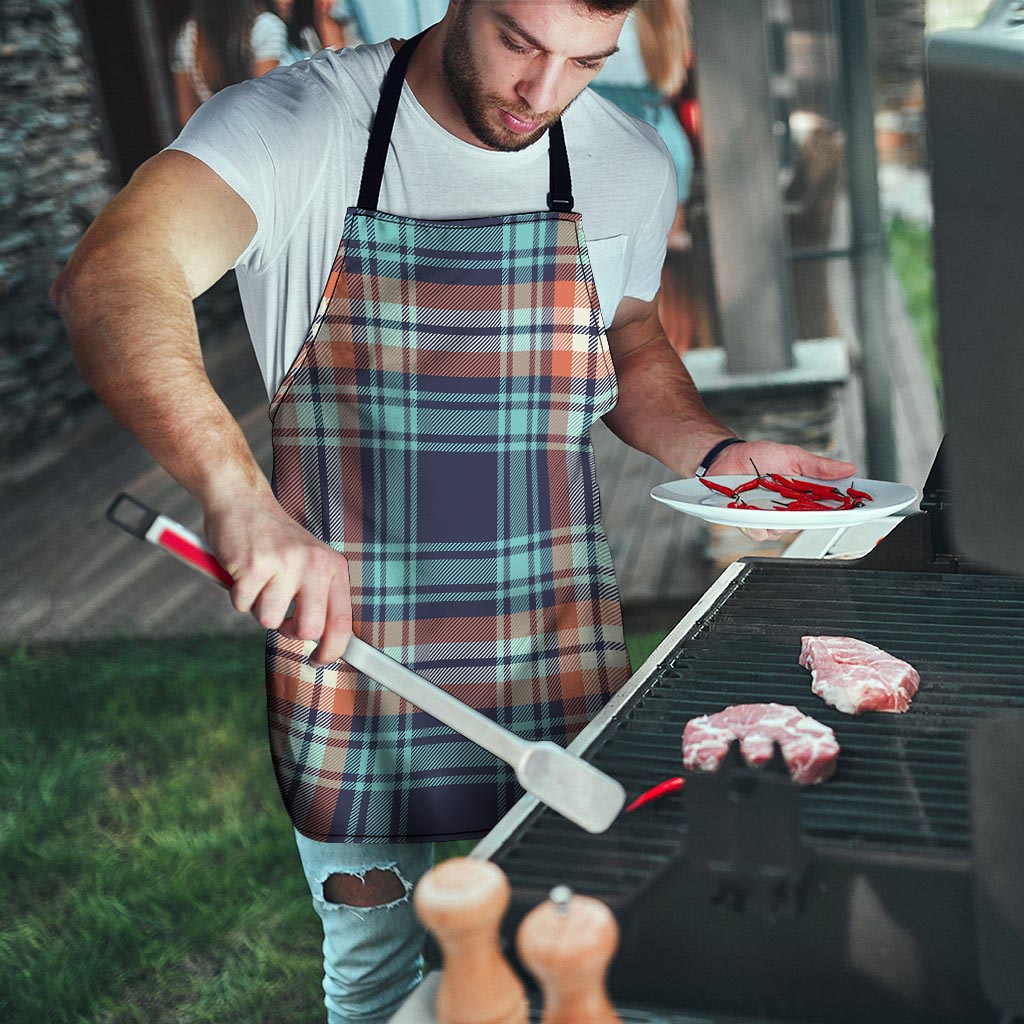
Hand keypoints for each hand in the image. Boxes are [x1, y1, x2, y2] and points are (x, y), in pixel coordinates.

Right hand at [203, 492, 351, 665]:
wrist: (242, 501)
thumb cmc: (274, 539)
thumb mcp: (309, 562)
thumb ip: (319, 597)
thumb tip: (324, 644)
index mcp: (332, 567)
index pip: (342, 622)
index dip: (332, 651)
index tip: (319, 661)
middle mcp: (314, 565)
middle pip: (308, 630)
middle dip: (288, 630)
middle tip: (279, 612)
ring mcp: (284, 564)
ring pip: (269, 621)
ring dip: (258, 607)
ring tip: (259, 580)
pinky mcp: (254, 566)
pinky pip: (242, 605)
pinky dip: (237, 595)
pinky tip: (242, 571)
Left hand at [707, 440, 856, 542]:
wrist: (727, 458)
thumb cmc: (759, 457)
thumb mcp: (793, 456)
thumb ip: (819, 466)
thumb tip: (848, 468)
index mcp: (804, 495)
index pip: (829, 508)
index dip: (844, 511)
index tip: (857, 509)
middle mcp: (790, 510)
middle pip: (809, 523)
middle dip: (810, 515)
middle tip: (804, 501)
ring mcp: (771, 518)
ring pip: (784, 531)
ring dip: (779, 518)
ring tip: (770, 499)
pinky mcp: (751, 523)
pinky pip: (760, 532)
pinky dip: (757, 522)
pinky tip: (752, 508)